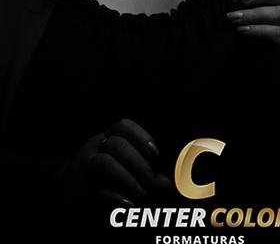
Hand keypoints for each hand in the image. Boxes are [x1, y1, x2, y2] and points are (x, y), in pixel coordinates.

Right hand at [55, 118, 171, 210]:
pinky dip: (116, 197)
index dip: (141, 136)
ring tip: (143, 195)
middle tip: (155, 182)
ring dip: (129, 179)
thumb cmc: (98, 174)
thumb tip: (166, 183)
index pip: (123, 126)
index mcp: (105, 137)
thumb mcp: (116, 164)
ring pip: (107, 164)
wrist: (61, 188)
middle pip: (119, 146)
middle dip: (140, 164)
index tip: (156, 153)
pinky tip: (129, 204)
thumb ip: (140, 170)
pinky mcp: (79, 187)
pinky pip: (98, 188)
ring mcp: (84, 165)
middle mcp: (94, 147)